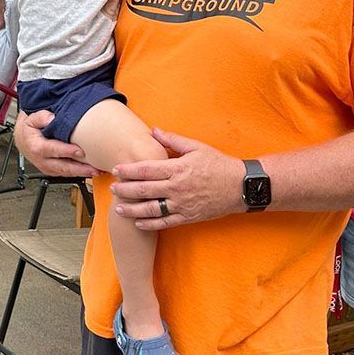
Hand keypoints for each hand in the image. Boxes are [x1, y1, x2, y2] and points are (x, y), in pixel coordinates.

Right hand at [15, 110, 97, 177]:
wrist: (23, 140)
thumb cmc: (30, 129)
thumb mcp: (32, 119)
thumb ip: (42, 117)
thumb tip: (52, 118)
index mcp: (37, 147)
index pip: (54, 150)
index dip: (67, 151)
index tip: (80, 151)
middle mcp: (42, 160)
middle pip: (63, 166)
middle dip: (80, 168)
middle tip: (94, 168)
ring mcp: (48, 168)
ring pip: (66, 173)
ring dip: (82, 173)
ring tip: (97, 171)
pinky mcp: (52, 171)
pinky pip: (67, 174)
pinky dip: (79, 174)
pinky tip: (90, 171)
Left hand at [111, 128, 242, 228]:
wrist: (241, 186)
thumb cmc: (219, 164)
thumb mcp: (197, 147)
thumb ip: (173, 140)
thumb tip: (153, 131)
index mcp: (178, 168)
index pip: (147, 169)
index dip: (129, 170)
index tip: (116, 170)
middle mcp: (177, 188)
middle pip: (145, 190)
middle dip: (126, 190)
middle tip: (112, 188)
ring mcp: (182, 204)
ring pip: (151, 209)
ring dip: (132, 209)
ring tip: (119, 208)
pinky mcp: (188, 216)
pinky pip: (165, 222)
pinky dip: (150, 224)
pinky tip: (138, 222)